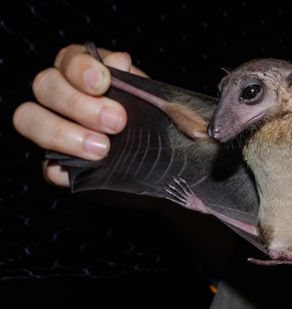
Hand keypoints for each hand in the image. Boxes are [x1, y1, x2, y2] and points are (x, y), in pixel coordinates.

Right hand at [12, 44, 146, 185]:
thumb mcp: (156, 106)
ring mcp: (57, 131)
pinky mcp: (58, 166)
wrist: (166, 171)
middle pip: (45, 86)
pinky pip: (46, 165)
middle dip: (78, 103)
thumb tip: (120, 60)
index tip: (103, 82)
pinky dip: (62, 168)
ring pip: (30, 119)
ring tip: (102, 149)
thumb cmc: (159, 128)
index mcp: (87, 75)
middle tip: (116, 122)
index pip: (68, 59)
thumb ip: (137, 84)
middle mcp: (65, 98)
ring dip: (62, 133)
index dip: (80, 67)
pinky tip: (91, 169)